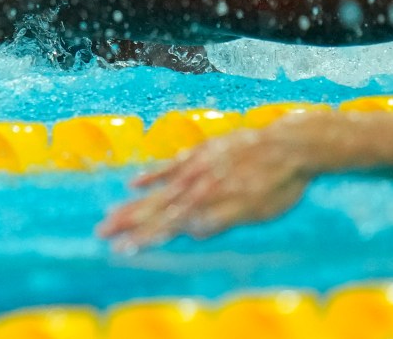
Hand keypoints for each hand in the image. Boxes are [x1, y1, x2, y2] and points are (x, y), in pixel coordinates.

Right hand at [97, 127, 310, 250]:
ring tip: (110, 214)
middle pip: (156, 206)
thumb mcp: (257, 209)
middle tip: (101, 232)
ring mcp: (197, 166)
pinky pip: (170, 164)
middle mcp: (197, 183)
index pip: (169, 224)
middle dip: (128, 221)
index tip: (122, 249)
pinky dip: (152, 175)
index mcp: (208, 201)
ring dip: (133, 203)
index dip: (145, 237)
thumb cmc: (279, 183)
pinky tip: (134, 183)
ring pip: (158, 188)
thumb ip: (222, 218)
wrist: (290, 144)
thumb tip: (191, 230)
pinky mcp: (202, 151)